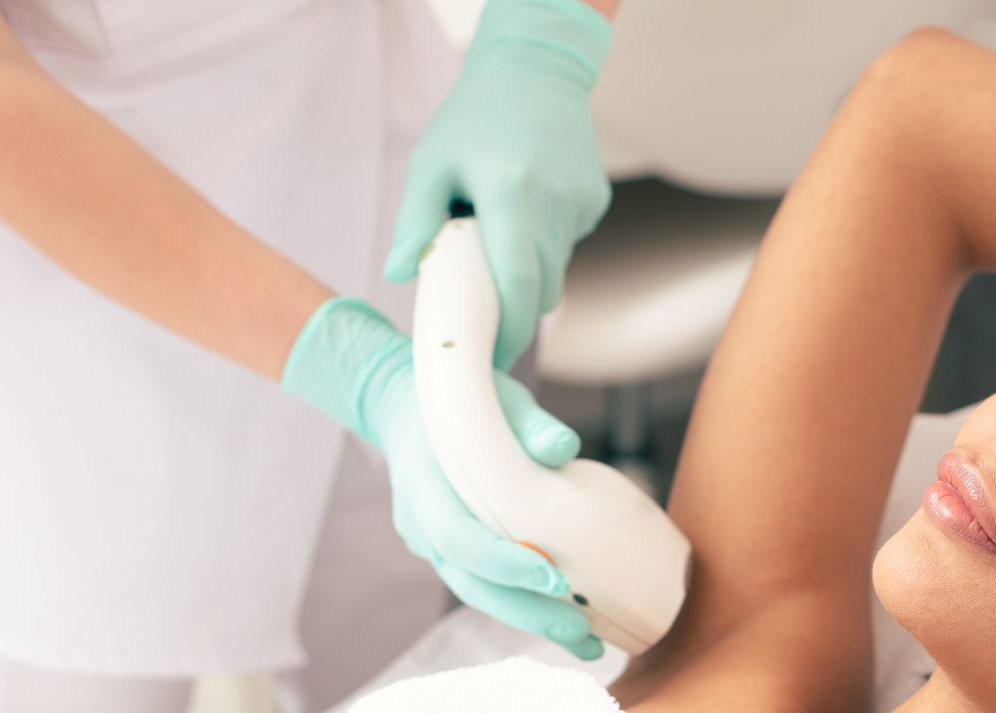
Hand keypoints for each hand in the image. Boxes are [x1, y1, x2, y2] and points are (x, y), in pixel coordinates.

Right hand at [281, 298, 604, 659]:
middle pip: (471, 584)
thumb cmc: (462, 402)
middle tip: (582, 633)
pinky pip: (486, 586)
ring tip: (587, 642)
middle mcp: (423, 527)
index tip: (554, 578)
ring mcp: (433, 546)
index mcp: (424, 489)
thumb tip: (563, 446)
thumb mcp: (495, 400)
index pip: (459, 540)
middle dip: (528, 614)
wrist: (409, 408)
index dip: (504, 564)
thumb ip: (528, 423)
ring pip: (479, 594)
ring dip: (532, 620)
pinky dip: (525, 604)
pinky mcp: (453, 555)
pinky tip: (569, 620)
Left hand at [382, 0, 613, 371]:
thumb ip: (415, 221)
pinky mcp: (596, 202)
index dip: (507, 332)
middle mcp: (554, 203)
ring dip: (528, 271)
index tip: (492, 358)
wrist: (536, 71)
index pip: (517, 284)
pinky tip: (529, 205)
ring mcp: (582, 203)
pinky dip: (546, 242)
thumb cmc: (475, 117)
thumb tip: (399, 274)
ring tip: (500, 232)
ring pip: (557, 270)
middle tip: (483, 306)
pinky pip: (569, 243)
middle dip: (515, 309)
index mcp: (510, 193)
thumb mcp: (432, 161)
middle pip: (542, 291)